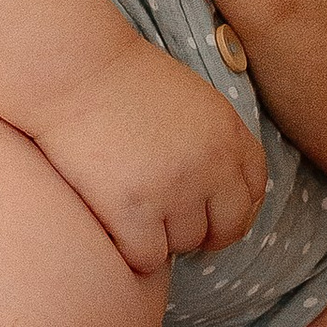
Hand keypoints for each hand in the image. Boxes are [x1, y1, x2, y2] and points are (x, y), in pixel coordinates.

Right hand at [37, 37, 269, 277]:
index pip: (254, 190)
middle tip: (173, 224)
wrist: (73, 68)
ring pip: (184, 244)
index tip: (211, 213)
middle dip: (204, 233)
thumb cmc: (122, 79)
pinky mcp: (133, 210)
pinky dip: (131, 249)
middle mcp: (212, 165)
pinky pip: (147, 258)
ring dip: (161, 236)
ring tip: (134, 209)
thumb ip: (214, 141)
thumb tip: (220, 192)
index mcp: (229, 133)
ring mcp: (174, 190)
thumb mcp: (191, 98)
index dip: (233, 207)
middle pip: (228, 228)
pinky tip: (115, 225)